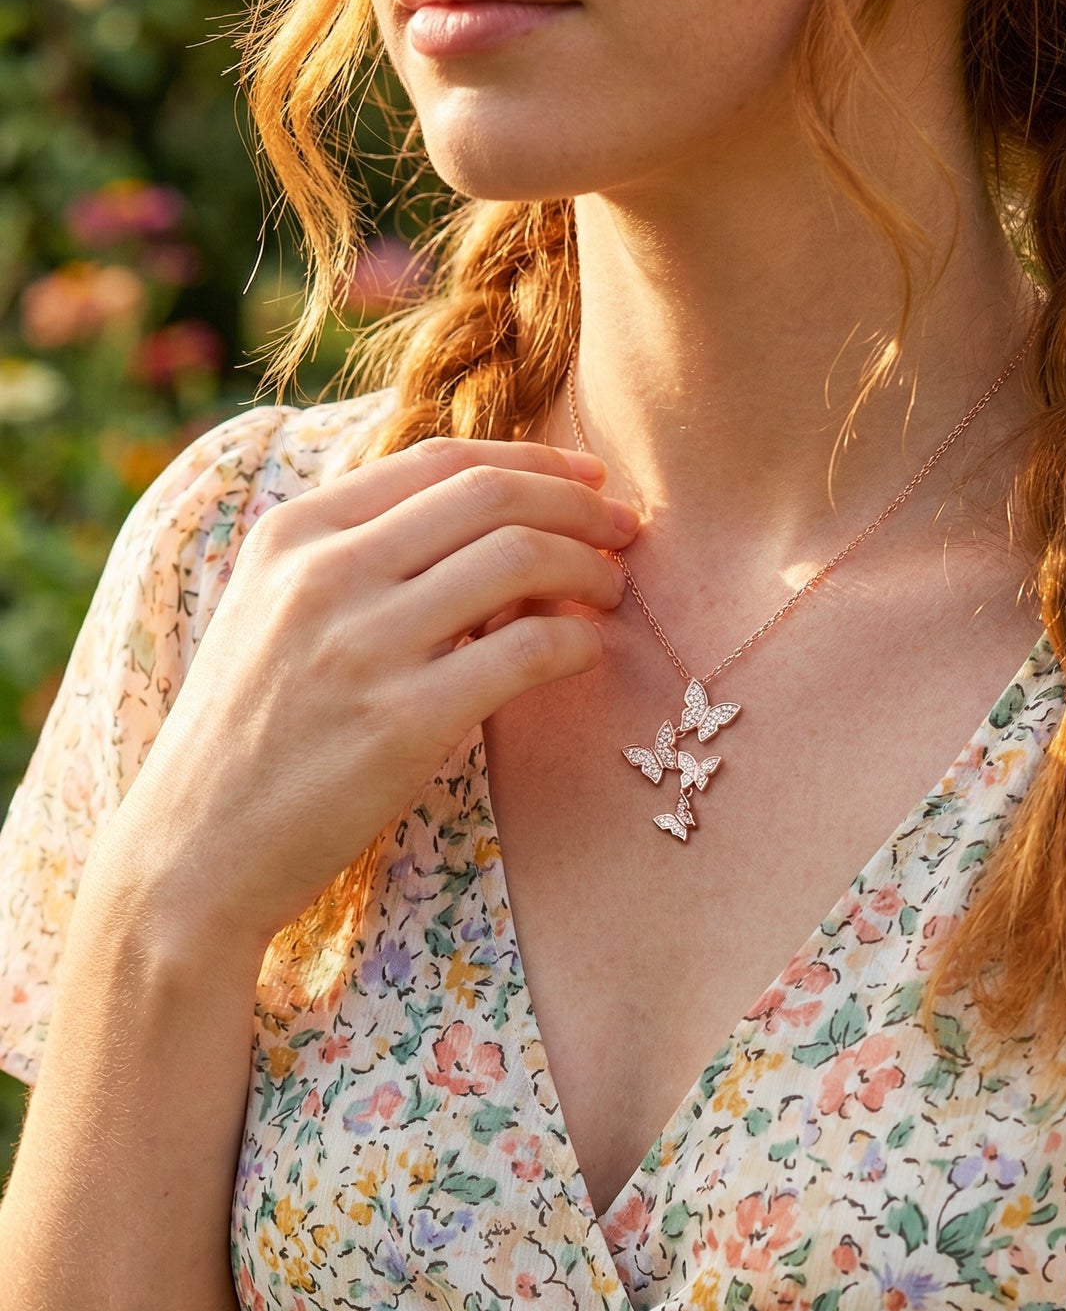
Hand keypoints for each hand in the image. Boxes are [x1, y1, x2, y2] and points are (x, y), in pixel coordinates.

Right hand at [90, 436, 637, 957]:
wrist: (196, 850)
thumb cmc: (251, 732)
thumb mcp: (276, 612)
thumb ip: (364, 558)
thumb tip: (496, 527)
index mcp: (295, 533)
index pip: (443, 460)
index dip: (535, 461)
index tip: (589, 480)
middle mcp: (326, 573)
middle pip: (493, 496)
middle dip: (581, 504)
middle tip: (625, 531)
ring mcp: (365, 645)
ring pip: (521, 558)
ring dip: (591, 568)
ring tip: (610, 593)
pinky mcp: (405, 722)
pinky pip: (528, 649)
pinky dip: (577, 640)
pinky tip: (585, 651)